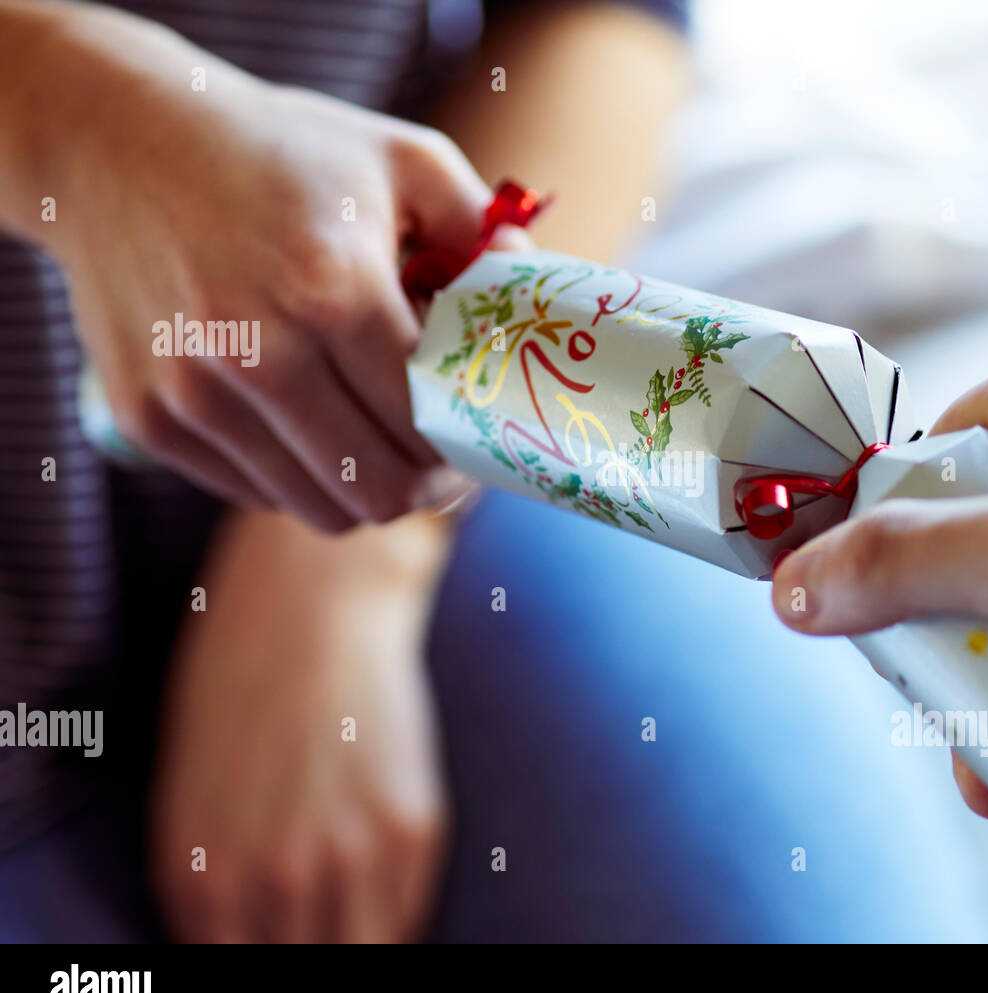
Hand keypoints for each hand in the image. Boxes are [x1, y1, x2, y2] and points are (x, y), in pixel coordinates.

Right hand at [16, 5, 493, 529]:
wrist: (115, 144)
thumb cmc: (277, 151)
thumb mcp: (398, 158)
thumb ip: (480, 227)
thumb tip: (529, 282)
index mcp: (332, 289)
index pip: (430, 422)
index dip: (468, 444)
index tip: (479, 435)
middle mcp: (256, 354)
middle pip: (382, 490)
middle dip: (428, 485)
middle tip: (441, 459)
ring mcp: (194, 395)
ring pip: (321, 510)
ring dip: (365, 488)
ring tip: (377, 438)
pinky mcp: (149, 419)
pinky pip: (258, 493)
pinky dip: (298, 476)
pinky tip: (306, 419)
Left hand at [150, 510, 450, 941]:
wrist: (314, 604)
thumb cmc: (240, 690)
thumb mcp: (192, 803)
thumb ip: (215, 894)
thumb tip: (247, 950)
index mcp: (201, 879)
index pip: (238, 980)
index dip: (265, 974)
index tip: (288, 950)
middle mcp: (274, 879)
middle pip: (306, 974)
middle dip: (316, 956)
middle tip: (325, 933)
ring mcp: (349, 854)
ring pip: (362, 958)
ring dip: (358, 946)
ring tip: (356, 921)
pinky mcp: (412, 826)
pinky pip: (407, 919)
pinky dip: (397, 924)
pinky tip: (386, 901)